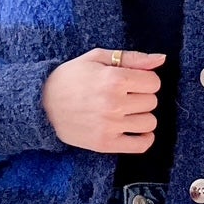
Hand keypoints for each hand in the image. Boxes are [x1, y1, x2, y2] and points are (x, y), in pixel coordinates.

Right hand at [42, 46, 165, 153]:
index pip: (153, 82)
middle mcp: (114, 103)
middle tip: (124, 96)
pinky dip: (144, 139)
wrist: (42, 104)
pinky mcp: (105, 143)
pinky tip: (135, 130)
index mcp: (114, 79)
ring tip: (126, 112)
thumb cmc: (71, 78)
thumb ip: (132, 58)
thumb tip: (161, 59)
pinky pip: (141, 145)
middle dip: (141, 97)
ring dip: (142, 116)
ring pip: (150, 123)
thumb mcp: (98, 58)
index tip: (132, 82)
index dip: (145, 80)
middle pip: (152, 102)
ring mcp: (110, 125)